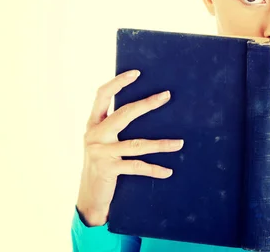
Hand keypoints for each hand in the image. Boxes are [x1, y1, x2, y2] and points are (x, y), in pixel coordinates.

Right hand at [76, 70, 184, 225]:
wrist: (89, 197)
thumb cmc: (102, 164)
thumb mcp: (103, 142)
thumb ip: (114, 126)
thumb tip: (143, 106)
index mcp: (93, 124)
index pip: (102, 96)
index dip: (118, 83)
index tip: (136, 72)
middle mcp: (94, 135)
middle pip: (123, 114)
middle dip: (146, 104)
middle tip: (166, 96)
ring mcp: (100, 152)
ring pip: (137, 144)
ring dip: (161, 144)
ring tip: (180, 143)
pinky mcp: (108, 169)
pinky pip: (137, 166)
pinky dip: (154, 169)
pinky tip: (168, 171)